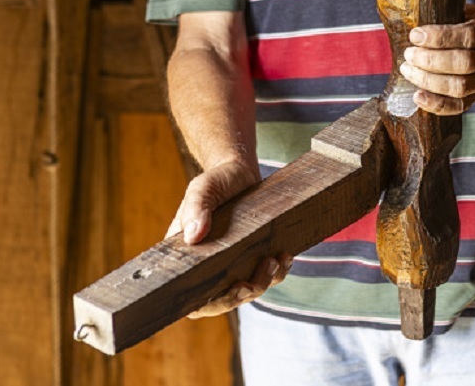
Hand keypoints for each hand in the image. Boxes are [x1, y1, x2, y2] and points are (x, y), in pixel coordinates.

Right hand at [165, 159, 291, 317]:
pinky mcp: (254, 256)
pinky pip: (268, 275)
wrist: (240, 170)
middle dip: (240, 297)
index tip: (231, 290)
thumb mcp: (203, 188)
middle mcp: (211, 264)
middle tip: (252, 283)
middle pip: (223, 300)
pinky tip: (285, 255)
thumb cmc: (217, 180)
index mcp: (189, 256)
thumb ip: (196, 208)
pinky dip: (279, 271)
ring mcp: (234, 262)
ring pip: (249, 290)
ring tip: (274, 260)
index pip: (194, 297)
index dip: (210, 304)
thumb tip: (193, 236)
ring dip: (264, 282)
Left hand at [399, 4, 474, 114]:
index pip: (468, 36)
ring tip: (408, 70)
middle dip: (430, 60)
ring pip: (459, 87)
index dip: (439, 36)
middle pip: (462, 63)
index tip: (416, 34)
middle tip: (409, 54)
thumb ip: (457, 14)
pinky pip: (459, 106)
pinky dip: (437, 105)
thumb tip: (421, 9)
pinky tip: (419, 97)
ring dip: (429, 81)